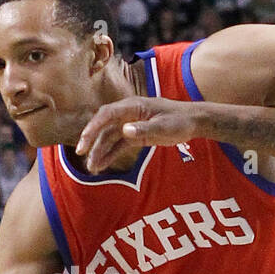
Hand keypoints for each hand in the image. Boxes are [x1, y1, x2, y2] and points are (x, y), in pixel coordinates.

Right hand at [76, 96, 196, 172]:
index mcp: (133, 106)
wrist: (193, 122)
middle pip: (104, 125)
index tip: (85, 140)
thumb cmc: (180, 121)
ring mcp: (130, 124)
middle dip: (91, 138)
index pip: (108, 113)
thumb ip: (144, 129)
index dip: (94, 126)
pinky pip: (118, 145)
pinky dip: (109, 154)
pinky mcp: (135, 134)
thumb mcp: (164, 127)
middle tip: (81, 152)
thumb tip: (124, 130)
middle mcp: (128, 113)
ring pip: (109, 137)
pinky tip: (101, 166)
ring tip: (92, 167)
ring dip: (100, 151)